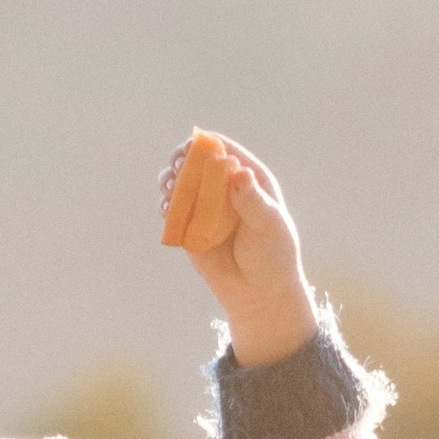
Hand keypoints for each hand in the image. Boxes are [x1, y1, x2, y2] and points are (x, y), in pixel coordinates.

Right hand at [159, 132, 315, 368]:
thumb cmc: (272, 255)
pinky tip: (166, 209)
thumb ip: (252, 199)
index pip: (224, 151)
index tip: (191, 148)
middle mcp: (224, 188)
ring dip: (170, 181)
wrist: (259, 293)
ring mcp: (206, 208)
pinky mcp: (191, 229)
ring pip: (181, 185)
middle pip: (197, 163)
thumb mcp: (267, 224)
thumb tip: (239, 172)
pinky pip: (174, 212)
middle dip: (182, 161)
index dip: (206, 145)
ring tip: (168, 187)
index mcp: (248, 178)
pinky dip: (167, 207)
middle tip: (175, 166)